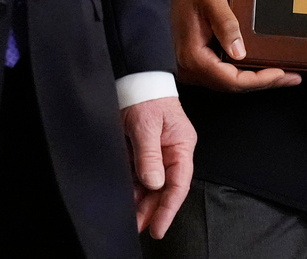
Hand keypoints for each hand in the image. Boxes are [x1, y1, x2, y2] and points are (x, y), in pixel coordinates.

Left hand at [122, 96, 195, 238]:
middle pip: (165, 188)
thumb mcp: (145, 125)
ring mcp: (158, 152)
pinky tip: (126, 199)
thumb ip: (149, 155)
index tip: (157, 227)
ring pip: (151, 184)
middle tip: (138, 228)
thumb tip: (154, 183)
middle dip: (152, 210)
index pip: (178, 183)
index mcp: (181, 145)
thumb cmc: (145, 96)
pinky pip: (140, 174)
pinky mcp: (143, 150)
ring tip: (129, 218)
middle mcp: (172, 151)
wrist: (135, 78)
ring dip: (141, 201)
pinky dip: (134, 188)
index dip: (168, 208)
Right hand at [168, 0, 301, 91]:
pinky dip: (242, 75)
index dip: (259, 80)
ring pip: (227, 84)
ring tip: (282, 75)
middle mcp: (190, 69)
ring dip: (255, 81)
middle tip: (291, 78)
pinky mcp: (194, 64)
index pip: (232, 80)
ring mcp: (190, 69)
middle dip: (264, 83)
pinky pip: (221, 75)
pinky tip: (258, 69)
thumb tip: (241, 53)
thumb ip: (227, 24)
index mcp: (194, 57)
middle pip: (233, 87)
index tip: (281, 73)